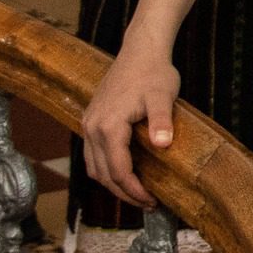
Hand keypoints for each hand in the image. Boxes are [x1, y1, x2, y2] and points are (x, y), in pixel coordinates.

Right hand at [80, 34, 180, 207]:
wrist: (140, 49)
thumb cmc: (153, 72)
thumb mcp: (162, 96)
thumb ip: (162, 121)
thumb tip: (163, 144)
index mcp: (108, 125)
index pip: (118, 171)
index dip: (134, 191)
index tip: (153, 201)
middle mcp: (92, 127)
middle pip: (103, 174)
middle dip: (124, 193)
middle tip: (147, 203)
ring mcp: (89, 123)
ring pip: (94, 167)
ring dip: (113, 183)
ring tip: (136, 192)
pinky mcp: (92, 119)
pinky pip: (92, 154)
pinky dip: (105, 169)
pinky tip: (124, 171)